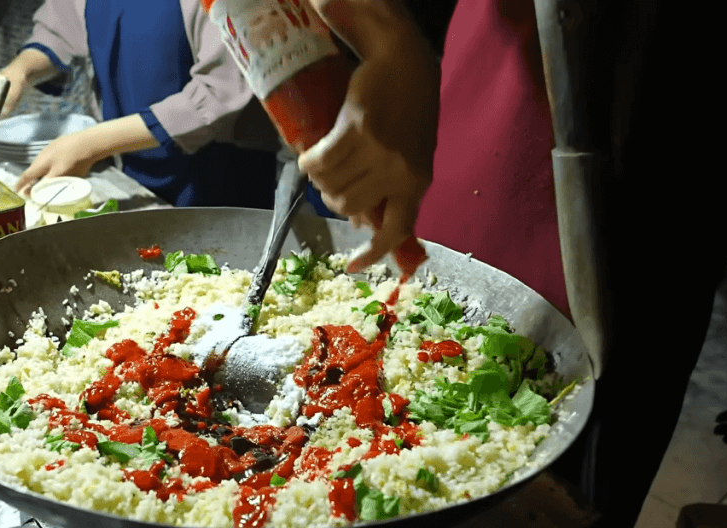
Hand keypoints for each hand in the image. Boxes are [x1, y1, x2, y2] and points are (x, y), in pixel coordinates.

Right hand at [15, 132, 97, 193]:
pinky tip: (53, 169)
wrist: (88, 142)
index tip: (17, 190)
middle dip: (30, 180)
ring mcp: (50, 149)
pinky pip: (48, 159)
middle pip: (33, 169)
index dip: (21, 184)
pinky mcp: (58, 145)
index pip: (27, 175)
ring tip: (41, 181)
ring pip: (41, 164)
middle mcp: (42, 155)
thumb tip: (37, 191)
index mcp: (41, 163)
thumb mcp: (60, 175)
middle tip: (30, 189)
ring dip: (39, 173)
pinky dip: (46, 167)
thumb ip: (48, 183)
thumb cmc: (74, 160)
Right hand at [299, 0, 439, 273]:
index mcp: (417, 183)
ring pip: (331, 185)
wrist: (404, 62)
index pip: (396, 230)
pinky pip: (320, 162)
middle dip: (333, 198)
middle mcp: (399, 172)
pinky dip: (309, 162)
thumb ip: (391, 188)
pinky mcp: (355, 131)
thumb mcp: (410, 154)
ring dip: (319, 178)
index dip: (373, 253)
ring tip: (322, 162)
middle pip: (348, 206)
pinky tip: (310, 154)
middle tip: (332, 181)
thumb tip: (361, 223)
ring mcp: (378, 152)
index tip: (352, 267)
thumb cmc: (408, 109)